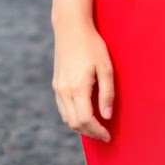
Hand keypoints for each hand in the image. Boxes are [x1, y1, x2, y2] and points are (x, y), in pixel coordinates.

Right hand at [52, 21, 114, 141]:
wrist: (70, 28)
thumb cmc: (92, 46)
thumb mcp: (106, 68)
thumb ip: (107, 93)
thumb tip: (106, 116)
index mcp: (78, 88)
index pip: (86, 120)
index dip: (97, 131)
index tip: (108, 136)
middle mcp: (64, 91)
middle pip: (74, 123)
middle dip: (90, 133)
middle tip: (103, 135)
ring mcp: (58, 88)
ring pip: (66, 118)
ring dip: (80, 127)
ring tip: (96, 127)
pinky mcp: (56, 84)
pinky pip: (62, 108)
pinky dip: (73, 117)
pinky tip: (84, 115)